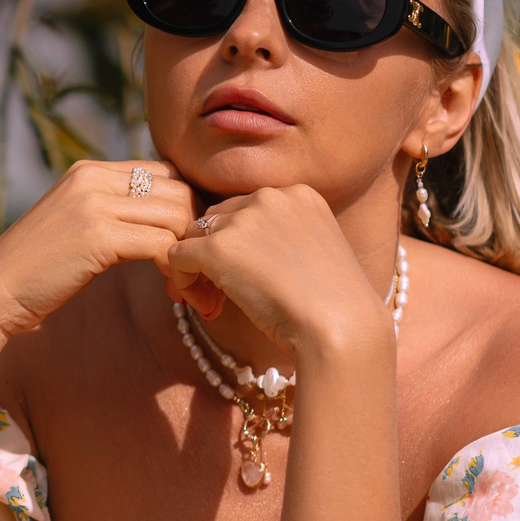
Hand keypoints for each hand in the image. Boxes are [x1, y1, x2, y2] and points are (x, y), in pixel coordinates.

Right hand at [0, 160, 197, 339]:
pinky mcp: (97, 236)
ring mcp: (94, 204)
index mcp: (89, 171)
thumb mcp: (75, 225)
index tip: (191, 248)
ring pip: (177, 216)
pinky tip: (174, 295)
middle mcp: (93, 178)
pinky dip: (177, 272)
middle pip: (179, 189)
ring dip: (193, 257)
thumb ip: (111, 211)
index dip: (188, 209)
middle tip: (201, 273)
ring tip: (189, 290)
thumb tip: (162, 219)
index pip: (166, 171)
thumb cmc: (36, 271)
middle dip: (199, 232)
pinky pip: (162, 245)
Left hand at [161, 185, 389, 357]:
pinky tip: (206, 308)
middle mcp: (270, 197)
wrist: (342, 326)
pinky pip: (177, 256)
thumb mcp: (317, 255)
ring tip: (216, 304)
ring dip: (199, 270)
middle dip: (215, 255)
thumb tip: (243, 257)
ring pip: (194, 236)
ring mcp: (243, 220)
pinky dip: (183, 282)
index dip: (240, 245)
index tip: (251, 280)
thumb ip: (282, 241)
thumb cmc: (337, 306)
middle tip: (224, 296)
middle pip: (217, 219)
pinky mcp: (218, 248)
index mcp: (299, 195)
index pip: (247, 210)